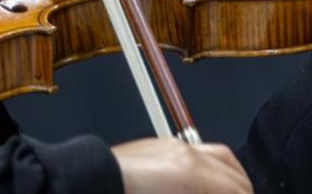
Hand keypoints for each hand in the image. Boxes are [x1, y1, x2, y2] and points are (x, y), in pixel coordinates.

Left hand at [111, 138, 251, 193]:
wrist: (93, 180)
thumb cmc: (125, 190)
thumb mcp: (178, 193)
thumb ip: (203, 192)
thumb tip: (217, 192)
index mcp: (191, 173)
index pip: (236, 190)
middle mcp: (186, 153)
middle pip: (234, 174)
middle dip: (241, 190)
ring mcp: (173, 146)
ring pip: (220, 156)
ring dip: (231, 177)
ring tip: (230, 192)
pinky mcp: (161, 146)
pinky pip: (198, 151)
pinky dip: (211, 167)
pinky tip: (207, 183)